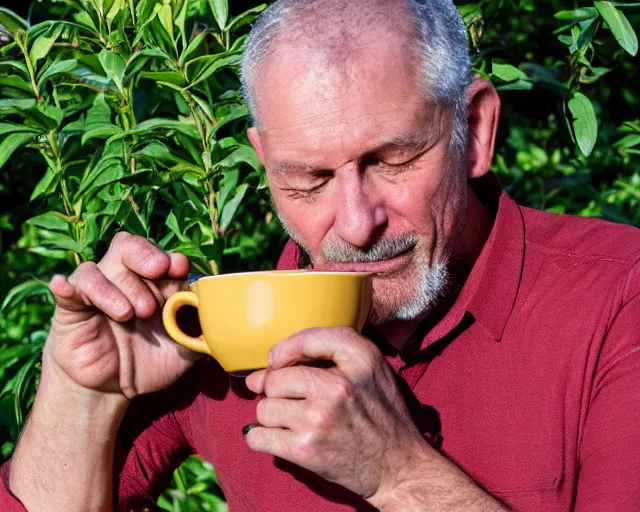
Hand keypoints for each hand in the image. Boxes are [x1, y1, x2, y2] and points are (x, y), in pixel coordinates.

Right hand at [45, 232, 199, 399]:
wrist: (111, 391)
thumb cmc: (149, 364)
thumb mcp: (182, 352)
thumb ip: (199, 334)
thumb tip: (220, 321)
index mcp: (154, 285)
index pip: (159, 257)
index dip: (170, 259)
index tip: (179, 269)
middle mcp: (125, 281)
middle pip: (127, 248)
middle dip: (144, 256)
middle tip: (157, 272)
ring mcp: (97, 293)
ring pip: (99, 268)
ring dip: (118, 286)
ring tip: (130, 314)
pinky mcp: (72, 309)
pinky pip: (67, 289)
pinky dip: (67, 286)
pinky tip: (65, 288)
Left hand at [244, 327, 431, 505]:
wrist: (399, 466)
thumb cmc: (382, 415)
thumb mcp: (372, 369)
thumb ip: (328, 354)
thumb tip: (264, 369)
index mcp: (360, 360)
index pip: (306, 339)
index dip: (284, 349)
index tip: (279, 362)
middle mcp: (338, 386)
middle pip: (275, 378)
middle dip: (277, 391)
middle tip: (294, 402)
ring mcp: (319, 418)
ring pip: (264, 408)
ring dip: (272, 417)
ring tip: (293, 422)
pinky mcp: (305, 448)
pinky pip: (258, 436)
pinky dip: (261, 439)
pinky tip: (278, 439)